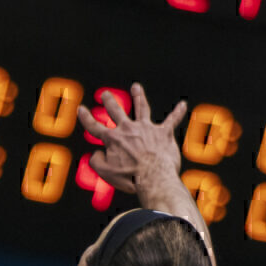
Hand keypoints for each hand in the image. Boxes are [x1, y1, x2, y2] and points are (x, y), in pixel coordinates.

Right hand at [85, 83, 188, 202]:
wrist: (153, 177)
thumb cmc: (130, 177)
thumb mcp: (106, 173)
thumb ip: (96, 162)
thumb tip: (96, 154)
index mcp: (113, 139)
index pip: (95, 126)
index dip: (86, 118)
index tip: (81, 109)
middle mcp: (129, 129)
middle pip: (116, 111)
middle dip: (109, 102)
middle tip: (105, 94)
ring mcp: (146, 129)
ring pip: (142, 108)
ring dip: (139, 97)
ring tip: (136, 87)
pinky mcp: (163, 133)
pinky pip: (172, 120)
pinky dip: (178, 112)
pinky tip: (183, 105)